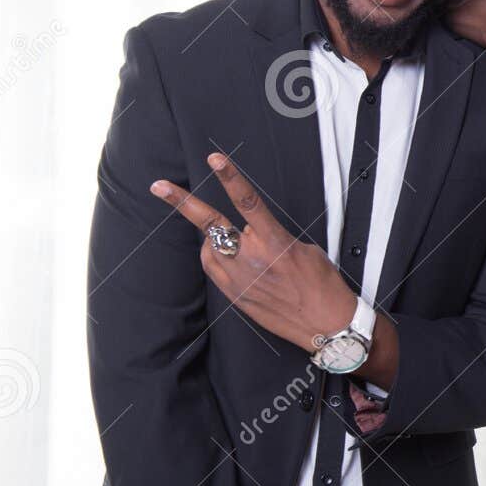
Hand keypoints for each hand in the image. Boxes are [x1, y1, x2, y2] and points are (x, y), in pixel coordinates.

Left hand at [151, 153, 356, 353]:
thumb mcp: (305, 250)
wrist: (325, 325)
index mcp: (275, 242)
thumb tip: (254, 233)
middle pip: (211, 224)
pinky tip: (227, 256)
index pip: (248, 202)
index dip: (230, 178)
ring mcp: (240, 279)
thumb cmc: (322, 286)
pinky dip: (215, 257)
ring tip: (231, 240)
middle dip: (183, 203)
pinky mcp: (235, 295)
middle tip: (159, 186)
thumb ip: (274, 237)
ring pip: (209, 247)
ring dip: (214, 238)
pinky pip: (214, 268)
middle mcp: (253, 259)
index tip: (215, 159)